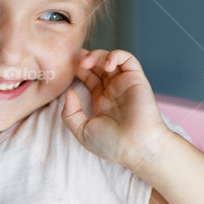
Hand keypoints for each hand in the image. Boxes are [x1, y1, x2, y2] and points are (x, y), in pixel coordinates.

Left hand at [61, 48, 166, 169]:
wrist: (137, 148)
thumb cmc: (113, 145)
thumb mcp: (83, 132)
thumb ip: (70, 114)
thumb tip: (69, 92)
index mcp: (101, 101)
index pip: (88, 77)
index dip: (77, 70)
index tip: (66, 69)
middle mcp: (113, 90)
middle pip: (97, 65)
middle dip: (84, 59)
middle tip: (74, 60)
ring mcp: (124, 83)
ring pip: (110, 59)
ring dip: (97, 55)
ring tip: (86, 62)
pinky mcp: (136, 79)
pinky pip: (128, 59)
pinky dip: (116, 55)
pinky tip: (106, 64)